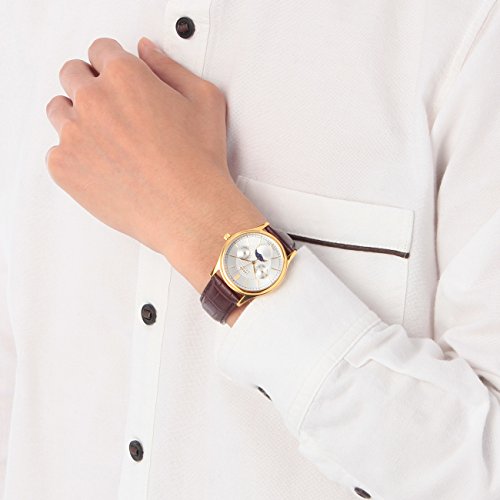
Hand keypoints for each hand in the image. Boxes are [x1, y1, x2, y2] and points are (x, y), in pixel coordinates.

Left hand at [45, 37, 265, 311]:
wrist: (189, 211)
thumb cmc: (199, 163)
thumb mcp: (204, 100)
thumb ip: (170, 67)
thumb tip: (147, 52)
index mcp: (125, 76)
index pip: (100, 50)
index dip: (113, 64)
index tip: (118, 79)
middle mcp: (93, 100)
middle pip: (72, 75)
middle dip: (91, 86)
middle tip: (113, 110)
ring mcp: (74, 135)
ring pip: (59, 112)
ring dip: (78, 118)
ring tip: (109, 141)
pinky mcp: (64, 168)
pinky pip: (56, 152)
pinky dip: (76, 157)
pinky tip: (105, 166)